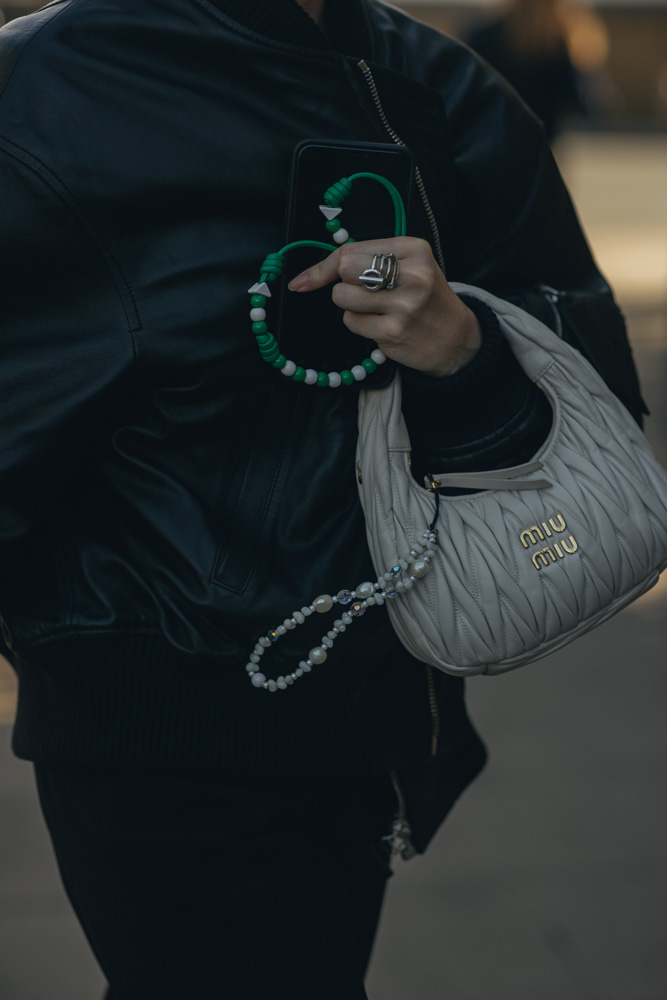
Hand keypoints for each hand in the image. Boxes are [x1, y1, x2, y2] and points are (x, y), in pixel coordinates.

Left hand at [288, 237, 480, 376]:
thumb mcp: (410, 266)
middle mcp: (411, 274)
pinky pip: (351, 322)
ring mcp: (402, 305)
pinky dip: (358, 324)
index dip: (324, 265)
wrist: (457, 339)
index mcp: (414, 249)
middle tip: (361, 291)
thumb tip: (309, 275)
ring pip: (342, 297)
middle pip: (344, 269)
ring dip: (349, 305)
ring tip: (375, 308)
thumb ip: (369, 259)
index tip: (304, 279)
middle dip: (342, 282)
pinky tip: (380, 324)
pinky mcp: (392, 332)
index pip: (352, 250)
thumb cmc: (426, 299)